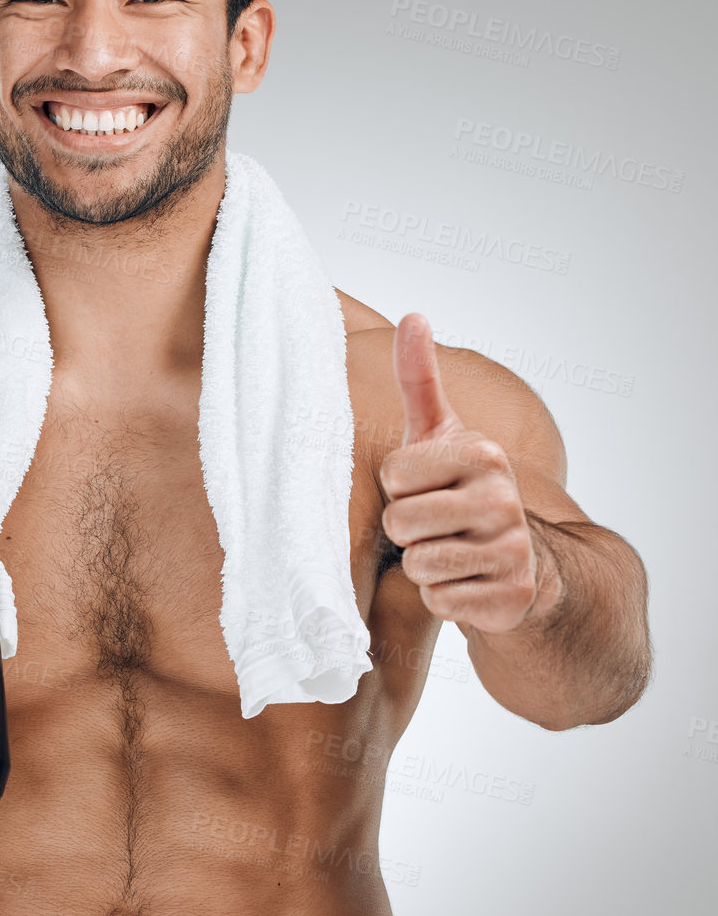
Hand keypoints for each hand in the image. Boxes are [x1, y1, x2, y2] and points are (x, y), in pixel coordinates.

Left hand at [379, 313, 548, 632]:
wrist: (522, 562)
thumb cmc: (460, 489)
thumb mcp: (439, 433)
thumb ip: (419, 378)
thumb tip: (412, 314)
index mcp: (483, 454)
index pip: (393, 475)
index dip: (398, 487)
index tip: (426, 485)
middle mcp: (505, 500)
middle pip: (401, 523)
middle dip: (407, 530)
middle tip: (435, 524)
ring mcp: (514, 551)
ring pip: (418, 565)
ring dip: (423, 564)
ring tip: (450, 550)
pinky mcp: (512, 598)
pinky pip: (439, 601)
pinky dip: (443, 597)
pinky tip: (468, 582)